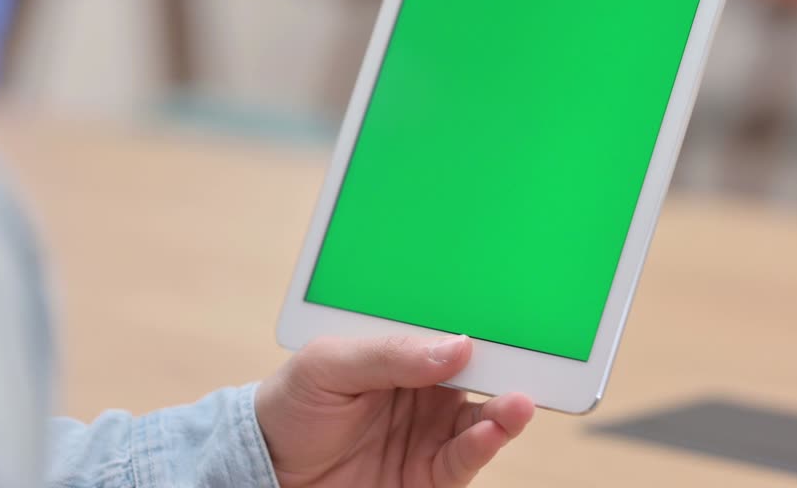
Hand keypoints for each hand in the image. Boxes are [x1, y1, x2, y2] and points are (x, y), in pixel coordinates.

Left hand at [255, 335, 533, 486]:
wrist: (266, 470)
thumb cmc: (290, 407)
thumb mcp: (327, 365)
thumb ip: (388, 354)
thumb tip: (454, 346)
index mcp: (403, 356)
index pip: (450, 337)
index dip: (480, 329)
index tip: (507, 323)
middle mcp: (425, 393)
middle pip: (479, 376)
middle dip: (507, 367)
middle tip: (530, 359)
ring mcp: (430, 434)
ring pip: (483, 417)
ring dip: (505, 409)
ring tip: (518, 402)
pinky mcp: (431, 474)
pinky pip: (466, 458)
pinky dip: (486, 444)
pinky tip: (493, 430)